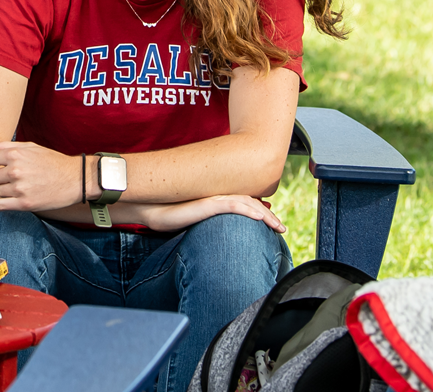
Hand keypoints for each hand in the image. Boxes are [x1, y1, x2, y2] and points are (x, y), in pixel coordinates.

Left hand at [0, 141, 80, 212]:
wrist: (74, 179)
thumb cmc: (53, 161)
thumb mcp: (31, 147)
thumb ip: (6, 146)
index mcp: (15, 154)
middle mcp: (15, 170)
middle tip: (3, 179)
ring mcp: (19, 188)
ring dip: (2, 190)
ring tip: (18, 187)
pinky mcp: (24, 203)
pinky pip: (0, 206)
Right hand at [137, 195, 284, 234]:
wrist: (151, 209)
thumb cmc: (168, 215)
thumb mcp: (193, 222)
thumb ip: (210, 224)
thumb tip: (224, 235)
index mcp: (216, 201)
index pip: (244, 204)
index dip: (261, 213)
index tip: (273, 224)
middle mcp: (218, 196)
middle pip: (251, 203)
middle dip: (269, 216)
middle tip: (281, 228)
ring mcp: (214, 198)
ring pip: (247, 203)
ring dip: (265, 215)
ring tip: (277, 226)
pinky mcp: (208, 203)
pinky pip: (233, 205)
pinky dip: (249, 210)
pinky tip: (260, 217)